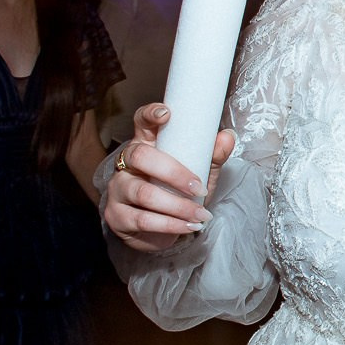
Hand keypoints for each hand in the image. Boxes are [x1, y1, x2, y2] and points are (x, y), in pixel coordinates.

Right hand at [104, 104, 233, 252]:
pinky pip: (142, 220)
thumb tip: (227, 137)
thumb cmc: (178, 194)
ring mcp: (118, 189)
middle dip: (174, 173)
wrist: (161, 232)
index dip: (150, 114)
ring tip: (200, 215)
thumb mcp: (199, 173)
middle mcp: (127, 164)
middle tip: (199, 188)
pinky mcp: (116, 216)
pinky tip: (187, 227)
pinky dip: (170, 225)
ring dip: (177, 206)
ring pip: (143, 193)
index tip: (166, 113)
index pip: (141, 122)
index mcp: (146, 145)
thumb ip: (211, 156)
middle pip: (141, 157)